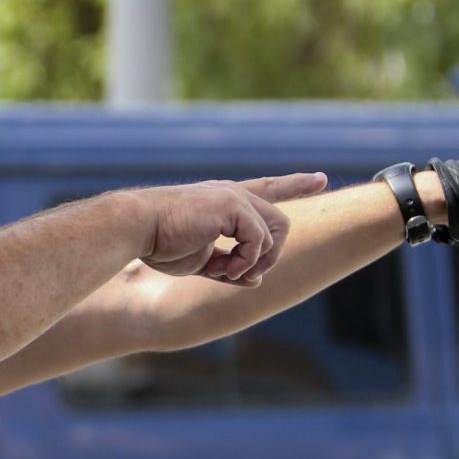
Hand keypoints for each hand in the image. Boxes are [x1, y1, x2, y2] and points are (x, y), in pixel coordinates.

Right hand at [143, 172, 328, 283]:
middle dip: (270, 255)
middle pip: (279, 222)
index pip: (267, 188)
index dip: (295, 184)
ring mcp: (234, 197)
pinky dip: (246, 261)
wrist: (137, 228)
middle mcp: (233, 194)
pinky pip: (259, 240)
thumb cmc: (159, 244)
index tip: (321, 179)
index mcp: (223, 202)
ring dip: (255, 262)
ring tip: (227, 273)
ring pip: (274, 232)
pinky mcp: (233, 205)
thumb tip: (256, 279)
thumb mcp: (201, 261)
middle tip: (241, 276)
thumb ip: (229, 266)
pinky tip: (225, 269)